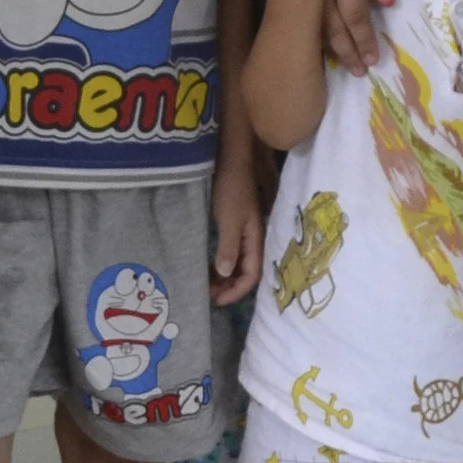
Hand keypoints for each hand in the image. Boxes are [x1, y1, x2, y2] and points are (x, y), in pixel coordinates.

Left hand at [208, 158, 262, 304]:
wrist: (232, 162)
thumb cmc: (232, 190)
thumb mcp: (229, 220)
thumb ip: (229, 247)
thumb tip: (226, 275)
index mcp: (256, 240)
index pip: (251, 276)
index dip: (236, 291)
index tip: (216, 300)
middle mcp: (253, 240)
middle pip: (246, 273)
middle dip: (230, 288)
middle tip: (209, 296)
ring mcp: (244, 233)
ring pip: (238, 264)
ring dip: (225, 278)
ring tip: (207, 285)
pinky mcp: (234, 226)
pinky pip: (231, 253)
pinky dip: (221, 264)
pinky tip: (209, 267)